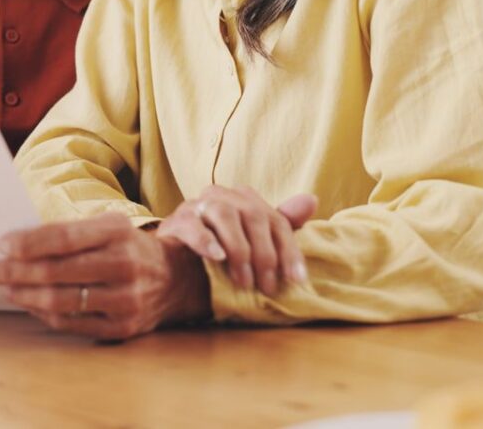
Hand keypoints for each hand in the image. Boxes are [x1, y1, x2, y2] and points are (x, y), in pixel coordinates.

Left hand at [0, 213, 210, 340]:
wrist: (176, 279)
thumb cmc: (128, 248)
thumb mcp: (108, 227)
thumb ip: (70, 232)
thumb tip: (17, 243)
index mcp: (118, 233)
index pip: (64, 237)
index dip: (29, 243)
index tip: (1, 245)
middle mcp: (124, 265)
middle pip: (58, 271)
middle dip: (16, 271)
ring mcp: (125, 299)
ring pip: (61, 301)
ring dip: (25, 295)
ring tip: (5, 288)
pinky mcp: (123, 327)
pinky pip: (72, 323)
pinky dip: (44, 314)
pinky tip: (29, 304)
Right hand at [155, 186, 316, 296]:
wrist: (171, 275)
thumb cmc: (216, 261)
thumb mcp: (252, 248)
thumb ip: (278, 228)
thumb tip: (311, 200)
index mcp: (243, 201)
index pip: (275, 219)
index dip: (289, 249)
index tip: (296, 280)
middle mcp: (221, 197)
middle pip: (252, 214)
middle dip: (265, 253)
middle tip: (267, 286)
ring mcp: (195, 206)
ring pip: (224, 213)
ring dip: (239, 248)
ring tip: (243, 281)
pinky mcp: (174, 222)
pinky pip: (192, 224)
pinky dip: (206, 240)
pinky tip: (217, 258)